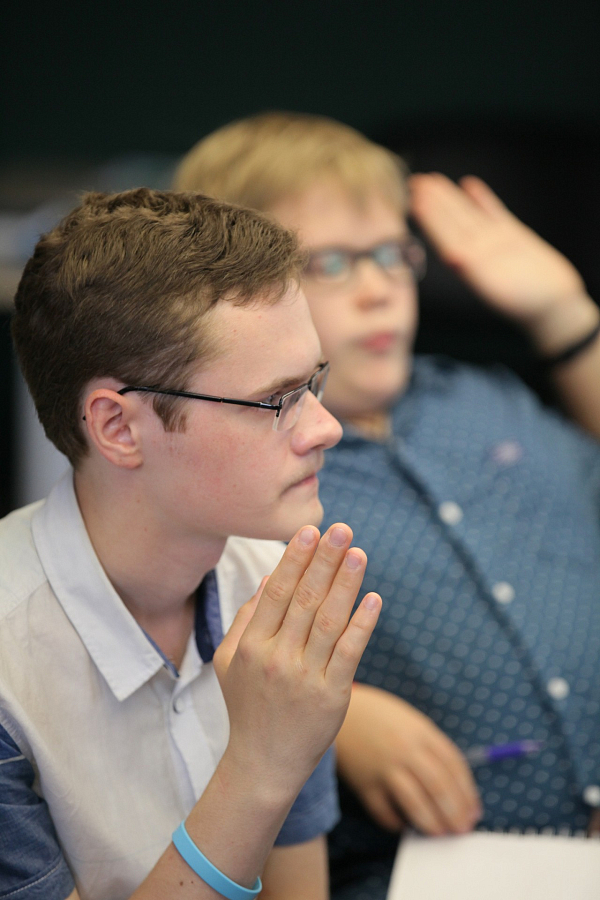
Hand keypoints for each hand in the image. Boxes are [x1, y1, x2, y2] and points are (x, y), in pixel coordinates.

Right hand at [213, 523, 381, 802]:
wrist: (263, 764)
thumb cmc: (248, 707)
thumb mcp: (229, 663)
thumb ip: (245, 620)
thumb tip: (268, 579)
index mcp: (251, 645)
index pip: (276, 592)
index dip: (294, 560)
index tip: (309, 531)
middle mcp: (277, 657)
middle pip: (305, 599)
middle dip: (324, 560)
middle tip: (341, 528)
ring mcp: (305, 677)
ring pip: (329, 621)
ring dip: (346, 583)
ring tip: (358, 552)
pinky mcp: (332, 695)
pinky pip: (350, 653)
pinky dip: (362, 624)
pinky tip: (373, 599)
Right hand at [336, 683, 481, 835]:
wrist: (339, 710)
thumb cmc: (381, 717)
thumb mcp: (410, 722)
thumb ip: (430, 748)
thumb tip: (454, 788)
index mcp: (421, 732)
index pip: (453, 766)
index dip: (467, 792)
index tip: (473, 812)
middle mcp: (405, 749)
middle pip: (438, 786)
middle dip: (454, 812)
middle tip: (462, 829)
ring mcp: (383, 767)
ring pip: (414, 802)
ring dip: (431, 822)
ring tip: (440, 833)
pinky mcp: (364, 784)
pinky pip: (385, 812)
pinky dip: (397, 823)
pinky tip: (405, 825)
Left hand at [409, 173, 592, 343]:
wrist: (555, 306)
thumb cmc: (526, 304)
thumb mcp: (494, 286)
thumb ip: (474, 269)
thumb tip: (452, 257)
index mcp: (469, 263)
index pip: (444, 235)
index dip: (429, 217)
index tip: (413, 199)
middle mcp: (478, 250)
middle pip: (452, 220)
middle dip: (434, 201)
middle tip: (415, 181)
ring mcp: (495, 242)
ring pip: (468, 214)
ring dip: (451, 197)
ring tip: (434, 180)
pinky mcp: (514, 236)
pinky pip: (494, 213)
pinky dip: (482, 198)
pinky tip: (469, 184)